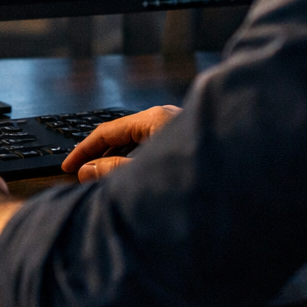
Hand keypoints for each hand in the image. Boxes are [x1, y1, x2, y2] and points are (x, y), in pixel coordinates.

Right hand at [60, 105, 180, 180]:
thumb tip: (86, 169)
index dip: (84, 150)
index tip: (68, 166)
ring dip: (117, 160)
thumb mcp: (143, 173)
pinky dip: (134, 160)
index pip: (107, 131)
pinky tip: (127, 176)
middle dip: (100, 156)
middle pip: (121, 135)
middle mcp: (164, 117)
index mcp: (153, 118)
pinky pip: (150, 147)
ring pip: (136, 142)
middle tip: (82, 177)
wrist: (239, 190)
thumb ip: (112, 170)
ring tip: (102, 180)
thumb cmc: (192, 175)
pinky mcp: (183, 141)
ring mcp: (175, 127)